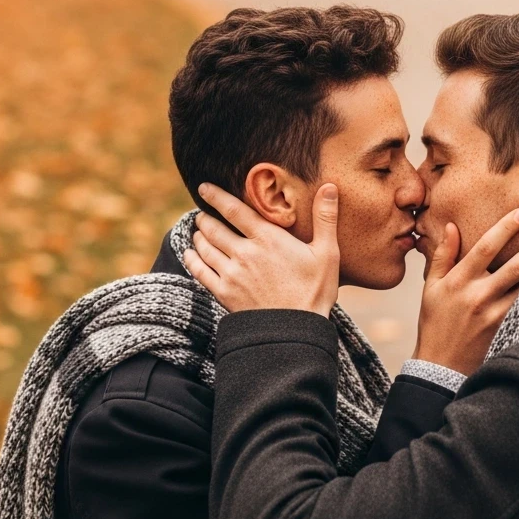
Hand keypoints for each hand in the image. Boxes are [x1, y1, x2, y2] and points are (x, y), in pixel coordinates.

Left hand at [182, 181, 340, 316]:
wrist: (295, 332)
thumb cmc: (315, 292)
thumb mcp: (327, 253)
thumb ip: (326, 218)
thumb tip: (329, 186)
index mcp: (268, 239)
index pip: (235, 210)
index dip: (217, 196)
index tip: (204, 187)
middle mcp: (244, 253)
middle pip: (215, 228)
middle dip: (206, 218)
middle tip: (202, 213)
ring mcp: (231, 274)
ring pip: (206, 248)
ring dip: (199, 236)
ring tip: (197, 231)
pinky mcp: (224, 293)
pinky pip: (200, 272)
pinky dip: (192, 260)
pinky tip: (189, 254)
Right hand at [414, 209, 518, 376]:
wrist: (440, 369)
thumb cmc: (435, 324)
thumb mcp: (431, 288)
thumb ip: (443, 255)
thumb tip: (453, 226)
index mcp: (459, 281)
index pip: (485, 248)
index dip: (504, 229)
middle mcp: (479, 297)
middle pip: (516, 267)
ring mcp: (494, 316)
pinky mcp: (506, 331)